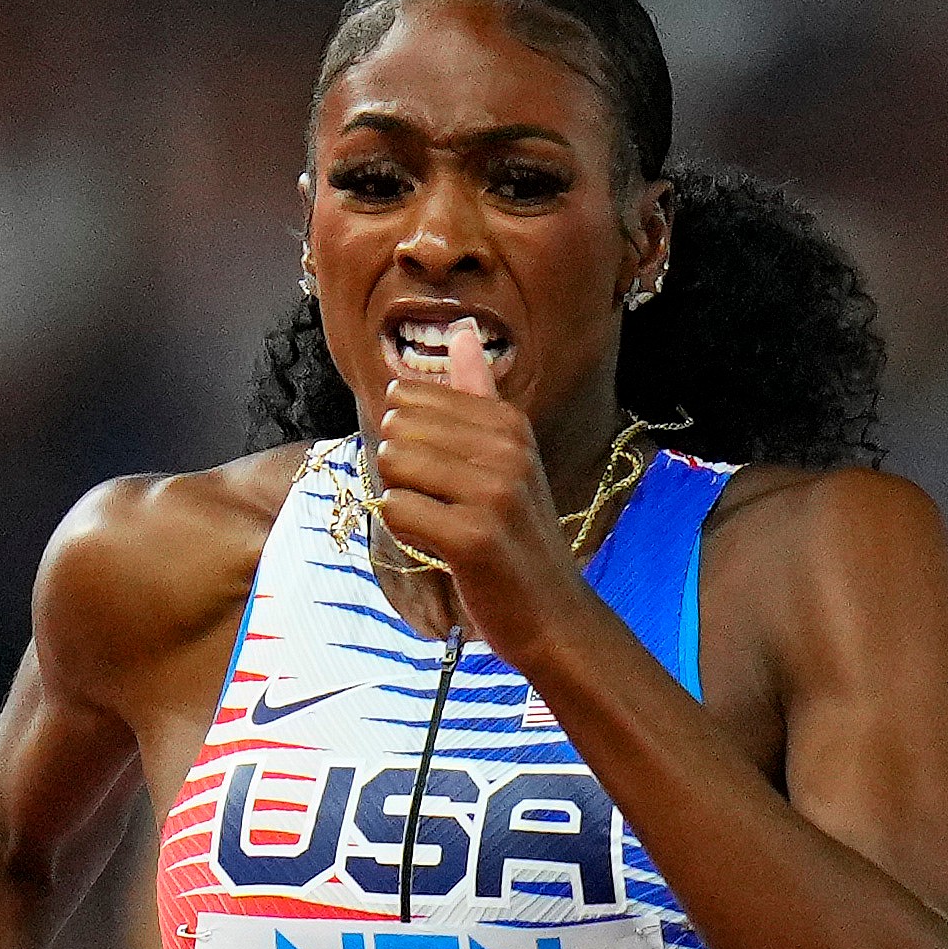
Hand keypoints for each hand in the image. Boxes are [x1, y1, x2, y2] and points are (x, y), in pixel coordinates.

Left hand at [350, 322, 580, 650]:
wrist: (554, 616)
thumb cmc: (520, 537)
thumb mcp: (509, 456)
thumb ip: (479, 394)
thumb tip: (461, 332)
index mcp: (510, 423)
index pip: (412, 397)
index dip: (412, 439)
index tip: (449, 475)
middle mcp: (506, 449)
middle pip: (398, 429)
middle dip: (403, 470)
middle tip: (444, 505)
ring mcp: (492, 492)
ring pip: (394, 466)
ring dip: (404, 500)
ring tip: (442, 524)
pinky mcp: (472, 536)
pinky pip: (397, 510)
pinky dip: (406, 532)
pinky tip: (440, 547)